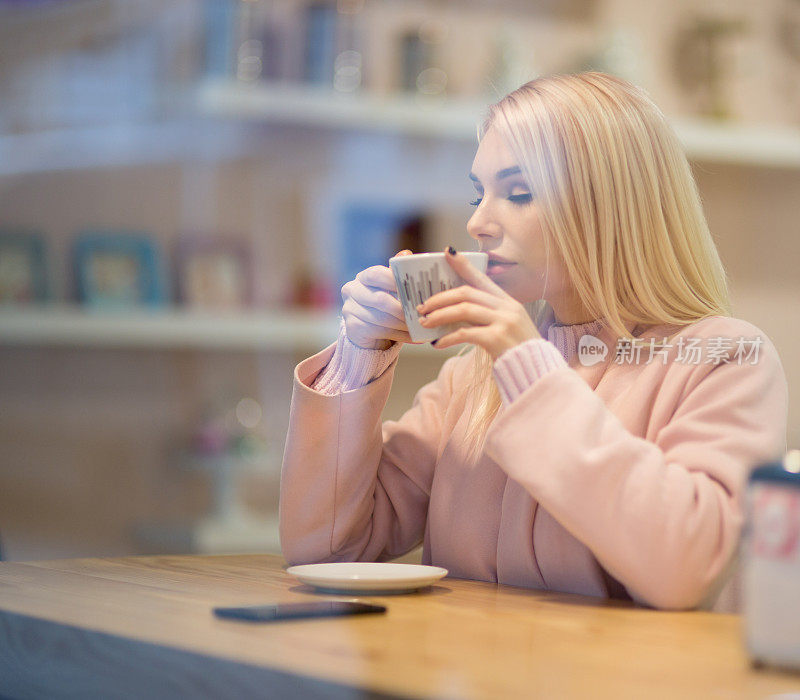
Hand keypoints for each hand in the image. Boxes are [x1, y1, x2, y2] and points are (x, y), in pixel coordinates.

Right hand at [340, 249, 418, 349]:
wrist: (368, 331)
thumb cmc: (385, 305)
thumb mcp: (391, 288)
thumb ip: (398, 273)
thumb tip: (406, 254)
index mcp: (363, 277)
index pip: (376, 274)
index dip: (395, 281)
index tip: (414, 289)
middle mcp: (352, 290)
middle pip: (380, 299)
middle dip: (403, 309)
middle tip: (421, 313)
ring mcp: (349, 309)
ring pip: (382, 318)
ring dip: (404, 324)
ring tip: (420, 326)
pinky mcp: (352, 327)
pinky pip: (380, 332)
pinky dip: (401, 335)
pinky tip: (414, 337)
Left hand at [416, 247, 541, 358]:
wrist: (538, 374)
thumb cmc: (518, 353)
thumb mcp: (509, 327)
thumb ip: (489, 316)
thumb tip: (458, 312)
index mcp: (509, 302)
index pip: (482, 278)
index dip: (463, 264)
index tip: (447, 252)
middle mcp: (507, 308)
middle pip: (467, 293)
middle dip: (440, 298)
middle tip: (423, 307)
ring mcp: (504, 322)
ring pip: (463, 310)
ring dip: (440, 316)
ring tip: (425, 323)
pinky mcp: (497, 339)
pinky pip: (465, 333)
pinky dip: (448, 338)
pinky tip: (438, 344)